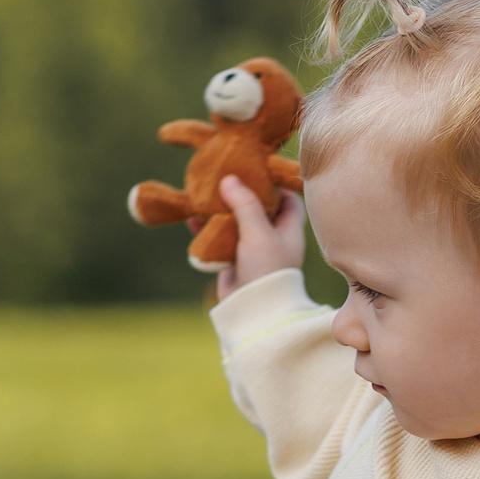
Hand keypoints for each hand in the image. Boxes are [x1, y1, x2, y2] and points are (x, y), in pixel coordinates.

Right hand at [215, 174, 307, 300]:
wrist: (252, 310)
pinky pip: (218, 238)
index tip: (255, 169)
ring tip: (204, 192)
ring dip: (220, 209)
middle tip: (224, 174)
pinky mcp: (232, 260)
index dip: (275, 183)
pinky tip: (191, 218)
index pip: (288, 199)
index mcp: (288, 229)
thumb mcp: (259, 232)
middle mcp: (272, 237)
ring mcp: (251, 249)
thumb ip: (245, 204)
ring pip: (235, 221)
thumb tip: (229, 179)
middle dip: (241, 192)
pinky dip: (205, 228)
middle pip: (258, 207)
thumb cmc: (266, 270)